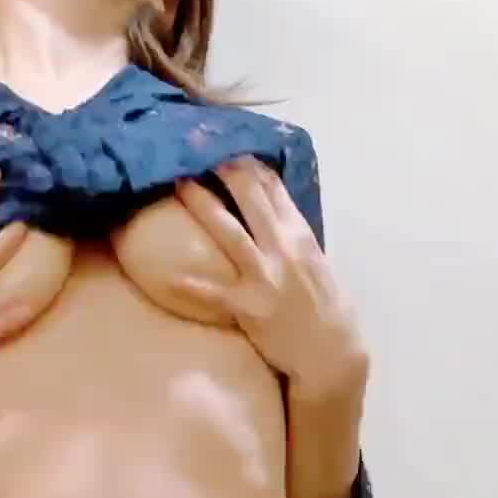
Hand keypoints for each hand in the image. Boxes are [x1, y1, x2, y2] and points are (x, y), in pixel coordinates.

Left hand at [174, 158, 368, 393]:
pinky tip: (166, 277)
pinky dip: (189, 286)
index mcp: (300, 235)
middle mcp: (282, 247)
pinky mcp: (248, 307)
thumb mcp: (317, 265)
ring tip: (178, 182)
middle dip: (224, 166)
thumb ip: (294, 241)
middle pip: (250, 196)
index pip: (273, 188)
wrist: (331, 355)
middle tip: (199, 143)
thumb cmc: (328, 312)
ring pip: (227, 231)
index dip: (249, 162)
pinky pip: (212, 293)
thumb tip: (274, 222)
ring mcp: (264, 276)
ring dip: (202, 203)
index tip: (228, 142)